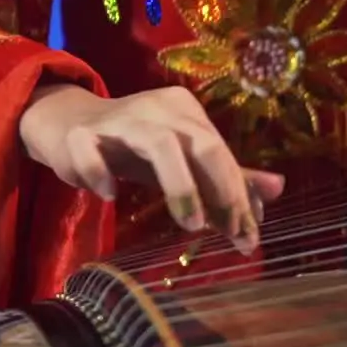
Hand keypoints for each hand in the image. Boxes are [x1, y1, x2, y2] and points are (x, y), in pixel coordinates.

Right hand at [19, 83, 283, 253]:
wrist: (68, 125)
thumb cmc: (135, 147)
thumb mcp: (184, 160)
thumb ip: (228, 176)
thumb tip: (279, 188)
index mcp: (187, 112)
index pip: (222, 154)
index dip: (239, 196)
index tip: (249, 237)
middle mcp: (158, 109)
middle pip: (201, 144)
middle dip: (222, 191)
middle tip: (229, 232)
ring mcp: (118, 120)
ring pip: (159, 144)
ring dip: (181, 186)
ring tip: (191, 224)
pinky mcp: (79, 134)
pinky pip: (91, 151)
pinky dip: (101, 173)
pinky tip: (109, 195)